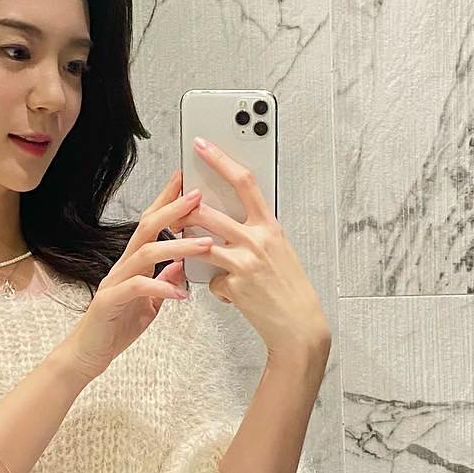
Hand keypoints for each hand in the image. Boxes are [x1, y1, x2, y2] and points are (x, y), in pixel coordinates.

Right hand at [61, 167, 213, 380]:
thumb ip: (163, 281)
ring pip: (145, 252)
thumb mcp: (149, 303)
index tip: (187, 183)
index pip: (151, 225)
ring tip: (205, 244)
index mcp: (134, 263)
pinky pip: (137, 287)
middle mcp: (123, 265)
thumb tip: (182, 265)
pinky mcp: (109, 301)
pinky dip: (161, 287)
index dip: (167, 202)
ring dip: (178, 245)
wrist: (89, 353)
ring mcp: (114, 281)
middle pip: (147, 227)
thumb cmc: (116, 327)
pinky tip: (181, 294)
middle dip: (173, 209)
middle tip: (198, 196)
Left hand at [185, 138, 328, 358]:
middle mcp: (258, 239)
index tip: (201, 146)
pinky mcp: (234, 285)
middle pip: (208, 211)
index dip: (220, 160)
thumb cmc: (290, 288)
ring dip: (187, 245)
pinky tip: (232, 295)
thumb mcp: (279, 250)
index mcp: (271, 225)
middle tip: (174, 211)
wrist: (299, 326)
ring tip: (188, 249)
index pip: (244, 182)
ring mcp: (245, 262)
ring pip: (200, 242)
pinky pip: (210, 279)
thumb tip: (229, 219)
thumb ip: (256, 231)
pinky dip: (216, 286)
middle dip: (184, 210)